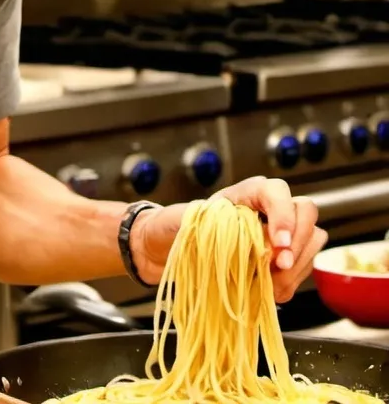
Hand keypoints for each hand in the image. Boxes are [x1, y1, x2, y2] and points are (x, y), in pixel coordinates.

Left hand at [130, 177, 324, 302]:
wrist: (169, 248)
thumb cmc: (176, 227)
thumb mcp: (185, 220)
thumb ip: (213, 225)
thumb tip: (245, 239)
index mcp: (244, 193)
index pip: (275, 190)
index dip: (283, 214)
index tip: (277, 243)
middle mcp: (266, 209)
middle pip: (305, 212)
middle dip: (296, 243)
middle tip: (277, 266)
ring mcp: (278, 233)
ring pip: (311, 242)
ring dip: (294, 266)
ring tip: (266, 281)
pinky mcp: (281, 258)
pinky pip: (301, 269)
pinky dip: (289, 283)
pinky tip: (266, 289)